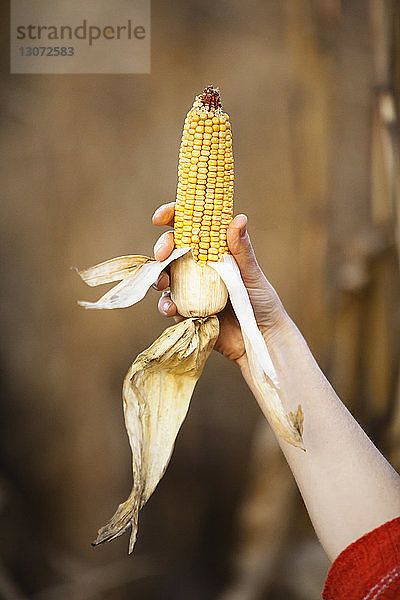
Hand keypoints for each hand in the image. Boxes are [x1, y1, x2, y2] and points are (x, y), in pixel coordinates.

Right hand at [152, 202, 289, 365]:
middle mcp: (199, 267)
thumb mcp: (251, 273)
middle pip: (171, 250)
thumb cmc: (261, 300)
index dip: (172, 217)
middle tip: (161, 254)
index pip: (189, 227)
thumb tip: (239, 218)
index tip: (161, 218)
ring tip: (163, 283)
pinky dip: (166, 305)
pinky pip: (169, 305)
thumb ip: (241, 249)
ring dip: (158, 278)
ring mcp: (190, 289)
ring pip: (165, 277)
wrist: (261, 336)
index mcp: (213, 251)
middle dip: (161, 249)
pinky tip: (172, 309)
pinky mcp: (186, 311)